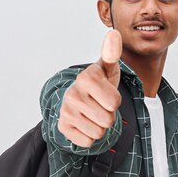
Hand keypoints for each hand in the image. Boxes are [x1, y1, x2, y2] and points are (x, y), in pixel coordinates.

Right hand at [57, 30, 122, 147]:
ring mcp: (66, 112)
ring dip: (100, 126)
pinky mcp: (63, 128)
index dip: (115, 101)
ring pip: (99, 133)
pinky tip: (85, 123)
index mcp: (86, 78)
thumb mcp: (108, 69)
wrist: (79, 100)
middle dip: (108, 116)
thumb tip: (114, 34)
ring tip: (93, 114)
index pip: (114, 103)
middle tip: (100, 106)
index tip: (106, 94)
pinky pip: (87, 142)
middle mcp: (72, 94)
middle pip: (108, 120)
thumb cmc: (99, 84)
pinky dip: (89, 136)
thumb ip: (112, 54)